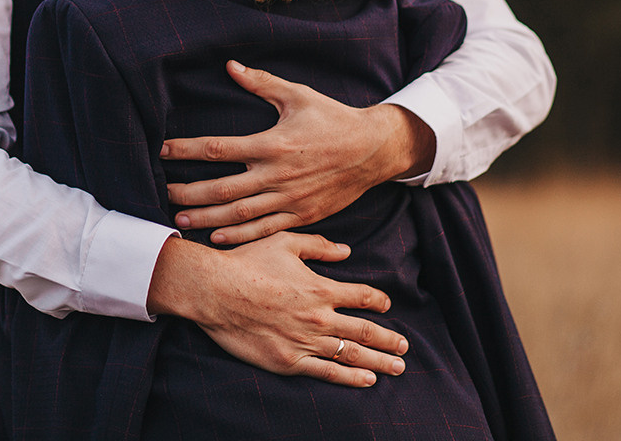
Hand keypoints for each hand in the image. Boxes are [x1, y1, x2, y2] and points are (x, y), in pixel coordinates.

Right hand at [146, 232, 407, 386]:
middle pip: (366, 330)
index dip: (379, 300)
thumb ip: (319, 246)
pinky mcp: (288, 361)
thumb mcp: (284, 242)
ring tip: (398, 366)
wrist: (215, 291)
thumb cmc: (247, 262)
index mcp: (321, 288)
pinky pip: (327, 372)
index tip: (387, 304)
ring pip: (352, 354)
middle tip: (405, 345)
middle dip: (390, 339)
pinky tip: (368, 379)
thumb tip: (346, 251)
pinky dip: (350, 377)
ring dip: (380, 360)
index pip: (363, 296)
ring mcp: (305, 341)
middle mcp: (320, 317)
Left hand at [163, 61, 435, 244]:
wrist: (375, 150)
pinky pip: (265, 230)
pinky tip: (216, 237)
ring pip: (239, 215)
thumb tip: (230, 65)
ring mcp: (289, 199)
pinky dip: (239, 236)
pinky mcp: (302, 215)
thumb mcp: (298, 96)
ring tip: (179, 220)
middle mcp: (277, 175)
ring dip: (206, 219)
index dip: (186, 150)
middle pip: (222, 189)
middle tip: (163, 193)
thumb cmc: (333, 119)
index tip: (162, 151)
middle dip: (189, 193)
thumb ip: (261, 83)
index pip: (218, 148)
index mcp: (273, 143)